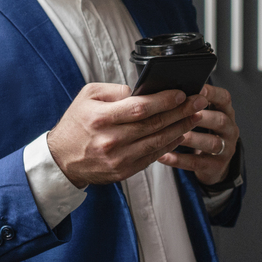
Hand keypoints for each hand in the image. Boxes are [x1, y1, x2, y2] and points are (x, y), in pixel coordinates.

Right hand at [47, 83, 208, 187]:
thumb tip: (143, 91)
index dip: (164, 100)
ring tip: (195, 116)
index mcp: (100, 117)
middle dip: (180, 111)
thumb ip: (116, 91)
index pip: (140, 107)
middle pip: (154, 124)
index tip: (181, 93)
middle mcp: (111, 139)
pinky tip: (180, 134)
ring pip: (158, 141)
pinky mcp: (124, 171)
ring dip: (180, 128)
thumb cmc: (76, 123)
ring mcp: (118, 158)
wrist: (62, 159)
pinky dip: (169, 144)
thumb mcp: (88, 96)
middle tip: (199, 101)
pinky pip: (153, 156)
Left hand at [157, 83, 239, 186]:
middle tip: (183, 113)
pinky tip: (163, 156)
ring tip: (171, 135)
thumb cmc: (202, 131)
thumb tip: (165, 92)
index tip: (198, 89)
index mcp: (226, 112)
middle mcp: (230, 129)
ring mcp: (226, 149)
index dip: (212, 93)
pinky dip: (179, 159)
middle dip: (201, 116)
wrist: (213, 163)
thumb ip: (191, 104)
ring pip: (211, 142)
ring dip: (191, 138)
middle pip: (220, 120)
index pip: (224, 98)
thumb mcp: (203, 116)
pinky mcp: (216, 166)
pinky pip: (198, 163)